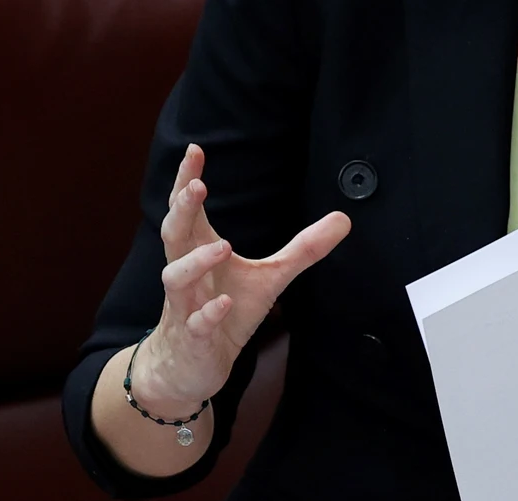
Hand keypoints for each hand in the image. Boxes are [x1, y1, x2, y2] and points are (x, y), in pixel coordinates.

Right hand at [130, 144, 350, 417]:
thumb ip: (302, 249)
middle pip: (174, 235)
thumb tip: (343, 219)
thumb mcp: (269, 278)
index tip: (195, 151)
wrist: (189, 367)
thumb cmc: (223, 313)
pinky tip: (225, 303)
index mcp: (199, 251)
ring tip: (222, 246)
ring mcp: (185, 307)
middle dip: (182, 209)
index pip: (188, 211)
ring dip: (196, 262)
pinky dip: (208, 313)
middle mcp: (187, 274)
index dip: (187, 181)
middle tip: (197, 186)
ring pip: (177, 278)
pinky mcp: (193, 339)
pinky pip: (195, 324)